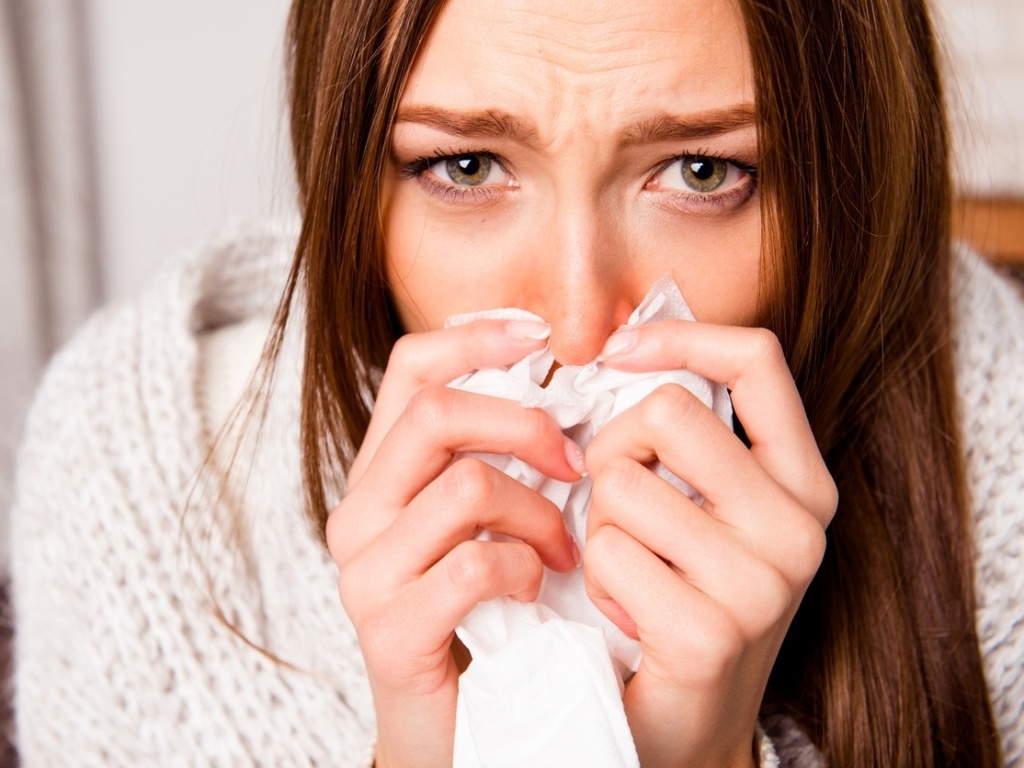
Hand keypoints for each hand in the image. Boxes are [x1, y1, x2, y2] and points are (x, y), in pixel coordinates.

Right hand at [326, 320, 583, 766]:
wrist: (457, 723)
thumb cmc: (484, 612)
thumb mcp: (487, 520)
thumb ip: (499, 457)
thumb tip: (562, 381)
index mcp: (382, 473)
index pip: (411, 369)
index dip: (475, 338)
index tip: (541, 336)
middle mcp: (360, 512)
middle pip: (435, 414)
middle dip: (523, 424)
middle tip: (575, 462)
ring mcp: (367, 571)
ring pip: (467, 487)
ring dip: (539, 513)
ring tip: (565, 547)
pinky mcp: (391, 627)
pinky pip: (475, 564)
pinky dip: (525, 569)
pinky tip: (537, 588)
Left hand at [584, 322, 836, 767]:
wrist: (688, 718)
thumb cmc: (684, 595)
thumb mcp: (708, 510)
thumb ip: (686, 441)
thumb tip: (616, 349)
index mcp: (802, 482)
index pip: (758, 359)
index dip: (680, 336)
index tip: (617, 350)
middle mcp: (798, 526)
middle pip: (669, 412)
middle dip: (615, 448)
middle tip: (616, 497)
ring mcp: (761, 582)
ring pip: (623, 484)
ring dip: (601, 522)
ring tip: (629, 566)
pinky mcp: (711, 632)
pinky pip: (608, 551)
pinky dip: (597, 576)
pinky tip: (626, 611)